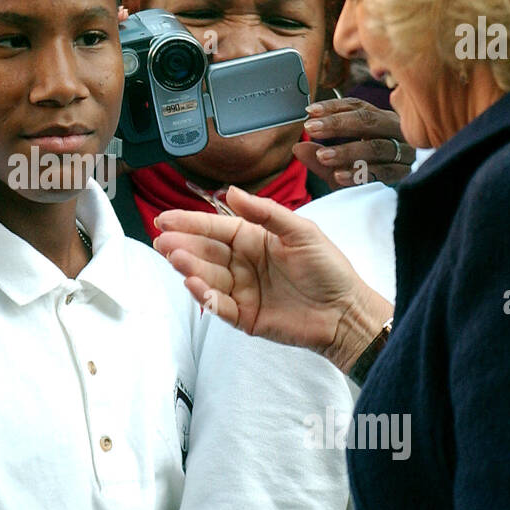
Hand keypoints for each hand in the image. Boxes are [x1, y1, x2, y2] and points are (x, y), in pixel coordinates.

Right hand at [153, 186, 390, 370]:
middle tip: (163, 241)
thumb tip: (231, 192)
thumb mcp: (301, 231)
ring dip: (189, 268)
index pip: (215, 228)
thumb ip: (266, 212)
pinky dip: (205, 296)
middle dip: (182, 246)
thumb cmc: (329, 269)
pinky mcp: (244, 317)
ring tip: (175, 259)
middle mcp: (242, 264)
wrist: (346, 311)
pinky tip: (195, 284)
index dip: (190, 223)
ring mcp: (241, 291)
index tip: (166, 219)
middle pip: (205, 252)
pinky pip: (219, 306)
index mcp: (253, 239)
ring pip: (207, 277)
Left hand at [294, 98, 413, 186]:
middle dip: (337, 124)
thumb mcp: (337, 163)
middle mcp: (394, 130)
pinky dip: (360, 173)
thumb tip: (298, 148)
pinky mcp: (405, 172)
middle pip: (368, 121)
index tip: (310, 111)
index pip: (356, 106)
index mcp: (379, 118)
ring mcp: (403, 150)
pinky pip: (383, 171)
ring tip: (322, 156)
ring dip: (347, 151)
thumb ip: (318, 156)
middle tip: (311, 128)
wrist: (390, 195)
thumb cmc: (362, 172)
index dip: (332, 107)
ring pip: (376, 146)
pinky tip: (339, 176)